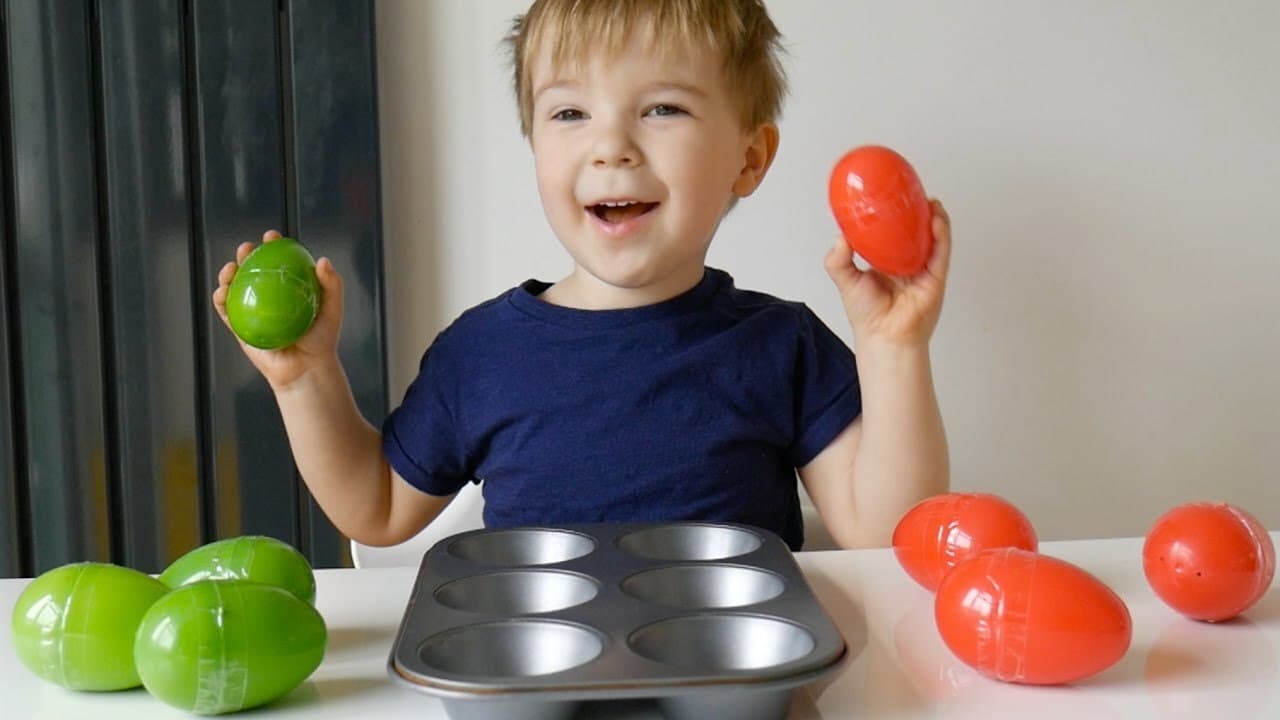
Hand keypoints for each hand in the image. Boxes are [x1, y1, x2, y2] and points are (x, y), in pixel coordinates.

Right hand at [211, 230, 345, 390]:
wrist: (306, 369)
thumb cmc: (321, 339)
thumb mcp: (332, 309)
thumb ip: (332, 284)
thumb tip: (322, 260)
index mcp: (288, 286)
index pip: (279, 260)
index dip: (272, 245)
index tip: (271, 237)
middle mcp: (269, 295)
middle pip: (253, 269)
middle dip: (246, 254)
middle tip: (246, 249)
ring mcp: (252, 310)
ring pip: (235, 286)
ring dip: (227, 273)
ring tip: (231, 268)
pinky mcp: (240, 327)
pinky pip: (226, 311)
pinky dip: (220, 299)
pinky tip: (222, 292)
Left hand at [824, 199, 951, 347]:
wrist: (883, 337)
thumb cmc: (867, 315)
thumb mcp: (844, 278)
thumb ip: (838, 257)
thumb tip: (841, 235)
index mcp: (888, 261)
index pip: (894, 233)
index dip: (894, 215)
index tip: (891, 196)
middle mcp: (908, 263)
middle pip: (917, 231)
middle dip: (918, 212)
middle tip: (912, 192)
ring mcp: (924, 269)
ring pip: (934, 237)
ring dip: (934, 217)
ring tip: (929, 201)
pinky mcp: (936, 277)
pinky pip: (942, 251)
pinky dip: (941, 234)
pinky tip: (936, 219)